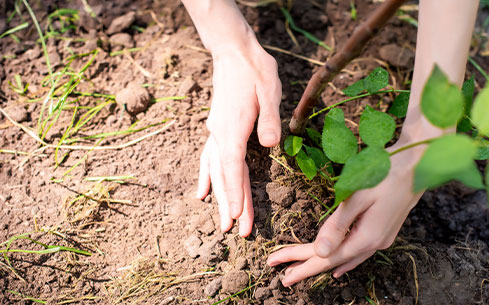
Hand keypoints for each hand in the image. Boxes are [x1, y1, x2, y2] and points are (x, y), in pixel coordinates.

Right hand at [196, 46, 281, 236]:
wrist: (234, 53)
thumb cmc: (255, 70)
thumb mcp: (269, 90)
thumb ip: (270, 120)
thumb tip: (271, 146)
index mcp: (233, 128)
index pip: (232, 167)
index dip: (235, 193)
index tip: (237, 217)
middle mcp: (220, 134)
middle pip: (224, 175)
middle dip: (230, 203)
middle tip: (234, 231)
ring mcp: (216, 132)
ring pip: (215, 170)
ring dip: (220, 196)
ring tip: (221, 221)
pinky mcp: (218, 129)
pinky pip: (209, 159)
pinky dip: (207, 177)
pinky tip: (203, 192)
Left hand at [267, 143, 425, 285]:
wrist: (419, 163)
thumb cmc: (385, 174)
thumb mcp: (357, 196)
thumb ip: (337, 225)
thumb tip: (319, 252)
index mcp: (366, 237)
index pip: (325, 257)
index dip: (300, 263)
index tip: (278, 268)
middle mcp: (374, 243)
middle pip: (334, 261)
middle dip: (306, 268)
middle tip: (283, 277)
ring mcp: (382, 239)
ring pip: (346, 258)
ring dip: (323, 265)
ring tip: (302, 272)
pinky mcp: (384, 232)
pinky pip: (358, 252)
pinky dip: (343, 260)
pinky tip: (337, 268)